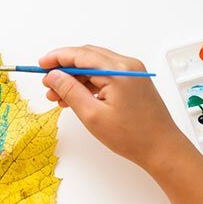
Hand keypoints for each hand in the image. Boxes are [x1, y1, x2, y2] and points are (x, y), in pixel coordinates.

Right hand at [40, 46, 192, 170]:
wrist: (162, 149)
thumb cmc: (132, 136)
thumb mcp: (92, 115)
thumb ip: (70, 91)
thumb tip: (53, 76)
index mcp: (118, 71)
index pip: (80, 55)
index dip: (57, 58)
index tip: (40, 65)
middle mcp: (127, 65)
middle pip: (87, 57)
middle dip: (64, 69)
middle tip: (47, 84)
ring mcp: (132, 72)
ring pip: (95, 66)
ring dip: (75, 78)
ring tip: (58, 97)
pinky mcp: (134, 81)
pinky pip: (106, 75)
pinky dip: (89, 83)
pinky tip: (76, 97)